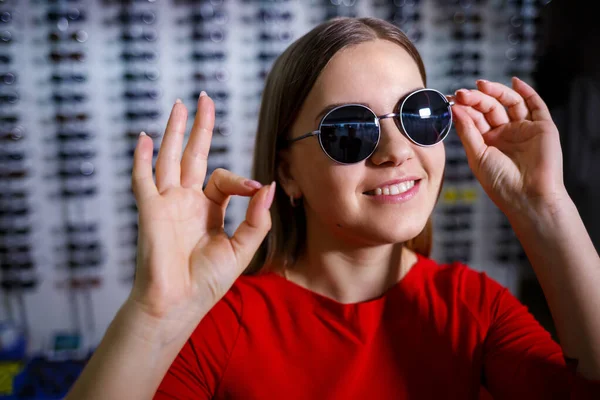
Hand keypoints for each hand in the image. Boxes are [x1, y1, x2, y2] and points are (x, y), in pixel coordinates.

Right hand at [128, 93, 274, 343]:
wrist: (179, 303)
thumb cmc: (208, 281)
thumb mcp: (242, 249)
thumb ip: (257, 219)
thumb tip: (270, 186)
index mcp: (208, 209)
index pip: (223, 179)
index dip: (242, 180)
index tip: (256, 190)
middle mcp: (186, 201)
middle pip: (193, 155)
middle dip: (200, 128)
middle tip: (205, 100)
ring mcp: (167, 203)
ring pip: (169, 158)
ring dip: (173, 132)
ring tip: (180, 105)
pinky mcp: (150, 210)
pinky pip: (143, 180)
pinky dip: (141, 159)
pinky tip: (143, 138)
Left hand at [451, 77, 567, 216]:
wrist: (528, 197)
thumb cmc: (500, 183)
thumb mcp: (477, 155)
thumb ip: (467, 131)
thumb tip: (455, 108)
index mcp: (488, 142)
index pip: (474, 118)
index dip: (463, 107)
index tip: (450, 99)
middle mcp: (506, 133)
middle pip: (490, 108)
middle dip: (476, 99)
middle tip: (462, 94)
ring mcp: (524, 129)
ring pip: (510, 103)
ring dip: (496, 92)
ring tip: (481, 85)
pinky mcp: (542, 128)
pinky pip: (536, 105)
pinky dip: (527, 92)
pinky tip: (514, 82)